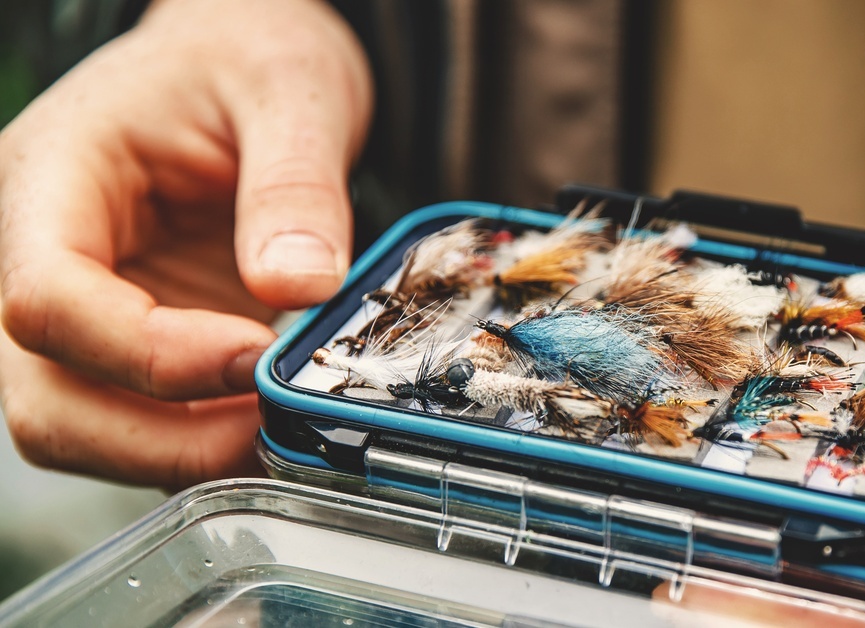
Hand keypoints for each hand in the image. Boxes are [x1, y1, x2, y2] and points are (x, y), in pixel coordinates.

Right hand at [0, 0, 370, 489]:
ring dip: (178, 451)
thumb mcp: (292, 91)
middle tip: (270, 426)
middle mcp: (47, 253)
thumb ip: (294, 186)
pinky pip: (139, 419)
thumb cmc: (249, 55)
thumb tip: (298, 287)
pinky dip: (198, 440)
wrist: (246, 55)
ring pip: (80, 425)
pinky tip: (268, 417)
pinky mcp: (133, 337)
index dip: (151, 355)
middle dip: (158, 438)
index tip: (256, 356)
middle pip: (44, 397)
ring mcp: (87, 306)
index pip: (50, 299)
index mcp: (53, 177)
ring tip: (277, 425)